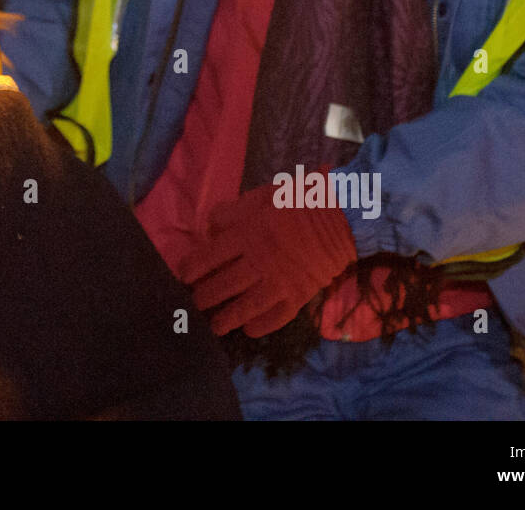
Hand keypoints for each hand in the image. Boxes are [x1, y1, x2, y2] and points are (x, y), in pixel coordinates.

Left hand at [182, 175, 356, 336]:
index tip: (183, 275)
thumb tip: (212, 230)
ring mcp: (280, 280)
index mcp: (247, 233)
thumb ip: (233, 213)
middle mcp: (260, 260)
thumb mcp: (260, 196)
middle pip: (224, 285)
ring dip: (227, 318)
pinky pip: (277, 316)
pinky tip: (249, 329)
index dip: (192, 268)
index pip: (210, 256)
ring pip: (247, 306)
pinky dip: (262, 325)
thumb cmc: (297, 200)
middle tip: (196, 303)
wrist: (341, 215)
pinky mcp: (300, 294)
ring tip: (215, 326)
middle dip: (205, 297)